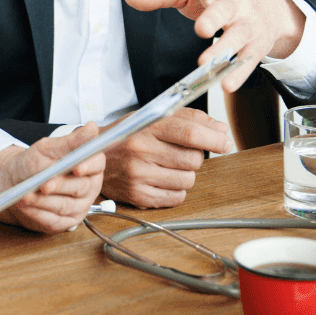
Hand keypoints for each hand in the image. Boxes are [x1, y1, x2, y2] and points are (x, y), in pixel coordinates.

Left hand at [0, 123, 105, 232]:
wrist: (16, 181)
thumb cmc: (35, 162)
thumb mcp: (49, 148)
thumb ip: (71, 141)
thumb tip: (92, 127)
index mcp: (90, 165)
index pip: (97, 164)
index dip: (88, 166)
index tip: (76, 167)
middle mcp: (89, 187)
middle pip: (80, 187)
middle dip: (60, 186)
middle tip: (43, 185)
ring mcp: (79, 206)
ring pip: (65, 206)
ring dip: (43, 202)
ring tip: (25, 195)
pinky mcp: (66, 222)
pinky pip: (54, 220)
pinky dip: (37, 213)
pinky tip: (25, 205)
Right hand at [98, 107, 231, 207]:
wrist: (91, 156)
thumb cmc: (125, 135)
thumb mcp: (150, 117)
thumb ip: (187, 118)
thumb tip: (220, 130)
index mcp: (146, 127)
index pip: (190, 133)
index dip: (213, 139)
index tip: (224, 143)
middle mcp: (142, 150)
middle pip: (193, 159)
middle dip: (195, 157)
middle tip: (180, 153)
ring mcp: (139, 175)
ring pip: (188, 180)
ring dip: (186, 174)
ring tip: (168, 166)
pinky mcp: (138, 195)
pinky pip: (177, 197)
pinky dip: (176, 190)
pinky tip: (162, 179)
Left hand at [124, 0, 304, 90]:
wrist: (270, 7)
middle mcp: (235, 4)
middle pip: (224, 11)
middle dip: (213, 19)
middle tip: (201, 29)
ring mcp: (248, 25)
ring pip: (236, 37)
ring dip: (222, 50)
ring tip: (206, 63)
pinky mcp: (256, 47)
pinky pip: (247, 62)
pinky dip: (237, 74)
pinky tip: (226, 84)